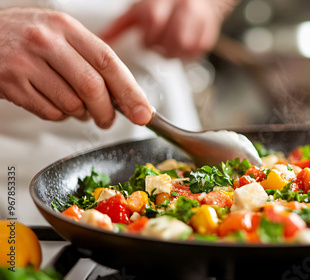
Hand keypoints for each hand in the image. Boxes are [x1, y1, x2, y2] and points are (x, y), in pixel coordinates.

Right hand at [0, 7, 151, 127]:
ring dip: (80, 114)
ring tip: (74, 106)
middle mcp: (47, 42)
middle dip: (107, 111)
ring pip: (71, 104)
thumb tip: (126, 95)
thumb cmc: (26, 37)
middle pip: (93, 87)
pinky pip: (49, 112)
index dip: (131, 92)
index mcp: (67, 28)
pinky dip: (59, 115)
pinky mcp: (11, 83)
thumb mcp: (60, 34)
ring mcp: (26, 63)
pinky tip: (53, 102)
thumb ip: (91, 59)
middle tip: (108, 120)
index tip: (144, 112)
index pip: (109, 62)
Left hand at [101, 0, 234, 59]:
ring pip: (183, 47)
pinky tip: (180, 47)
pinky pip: (195, 53)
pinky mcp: (207, 38)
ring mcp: (199, 23)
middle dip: (159, 46)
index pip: (154, 22)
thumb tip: (101, 40)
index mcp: (164, 2)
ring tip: (168, 46)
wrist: (196, 1)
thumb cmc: (165, 5)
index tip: (146, 38)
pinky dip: (186, 54)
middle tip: (157, 43)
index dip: (148, 38)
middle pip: (169, 39)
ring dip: (172, 52)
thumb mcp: (138, 11)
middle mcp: (184, 9)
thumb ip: (119, 26)